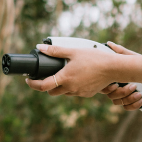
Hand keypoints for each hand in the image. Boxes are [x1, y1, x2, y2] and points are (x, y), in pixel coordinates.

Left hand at [26, 41, 141, 100]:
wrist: (113, 68)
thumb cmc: (94, 58)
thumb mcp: (73, 51)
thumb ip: (56, 51)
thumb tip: (40, 47)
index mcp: (65, 78)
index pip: (43, 86)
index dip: (33, 84)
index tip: (28, 80)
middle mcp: (70, 88)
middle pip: (52, 92)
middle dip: (47, 85)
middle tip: (46, 75)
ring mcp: (79, 93)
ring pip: (64, 92)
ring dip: (60, 86)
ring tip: (65, 73)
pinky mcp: (87, 94)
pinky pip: (75, 92)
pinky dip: (72, 86)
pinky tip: (78, 76)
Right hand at [98, 42, 141, 109]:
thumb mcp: (132, 58)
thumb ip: (120, 52)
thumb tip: (109, 43)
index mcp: (115, 78)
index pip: (105, 87)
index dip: (108, 88)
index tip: (116, 84)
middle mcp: (118, 88)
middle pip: (112, 96)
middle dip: (123, 92)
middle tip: (134, 86)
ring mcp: (125, 96)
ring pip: (119, 102)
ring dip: (130, 99)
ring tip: (140, 94)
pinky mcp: (132, 102)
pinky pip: (127, 107)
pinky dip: (134, 105)